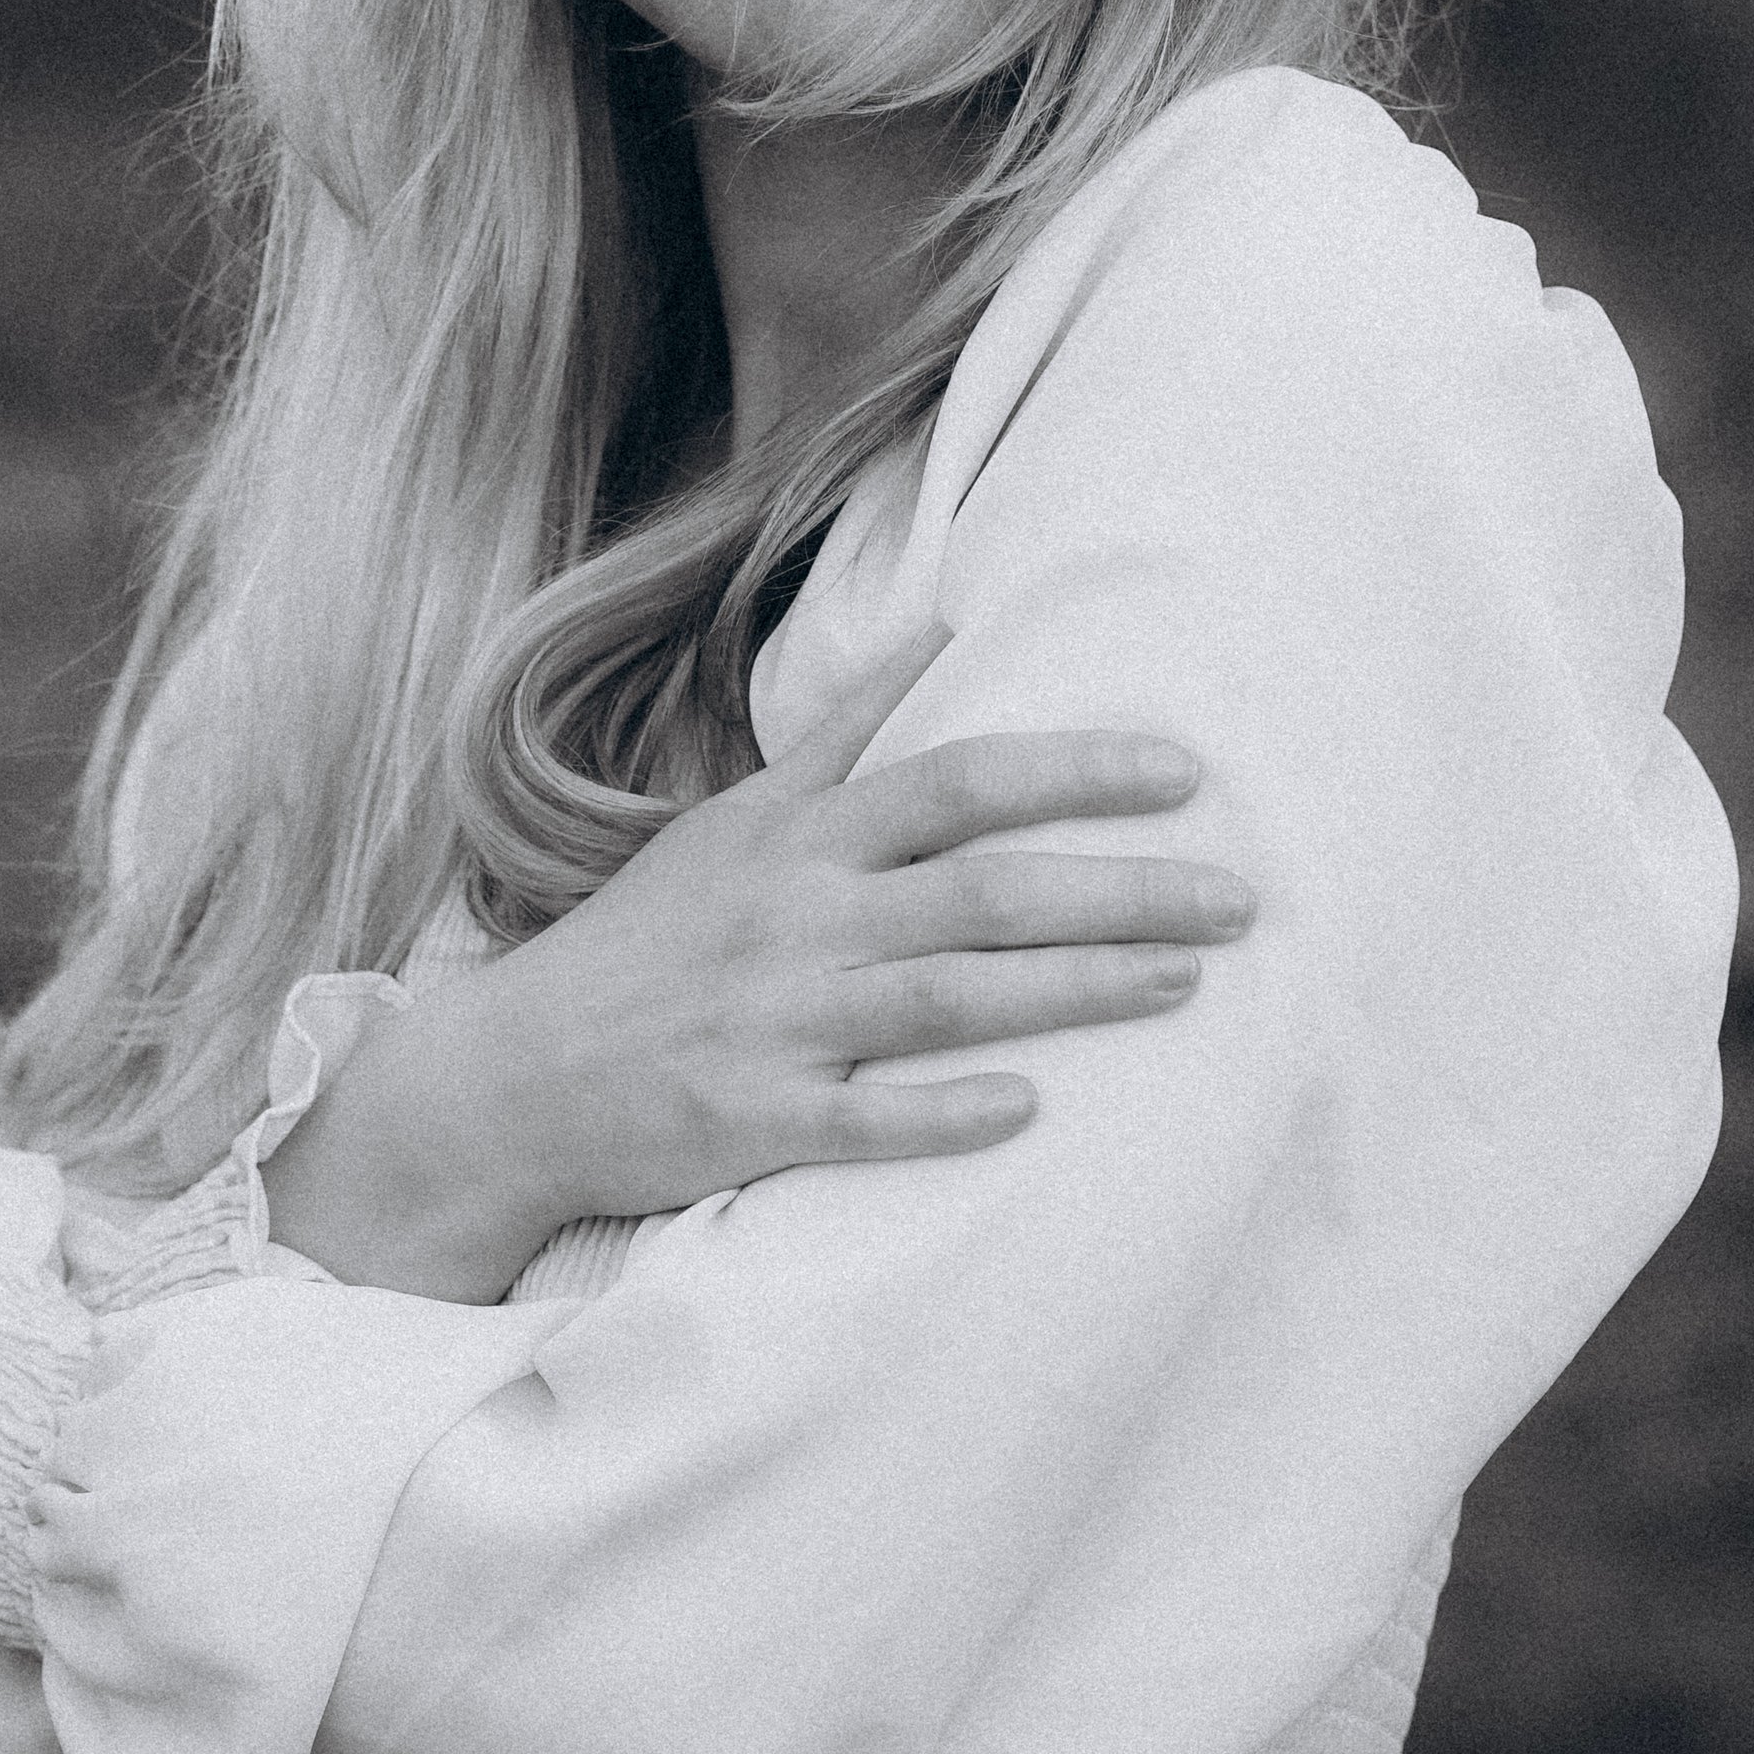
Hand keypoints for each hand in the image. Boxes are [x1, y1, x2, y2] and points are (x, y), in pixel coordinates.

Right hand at [260, 631, 1251, 1299]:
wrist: (514, 1074)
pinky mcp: (753, 1119)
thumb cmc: (647, 942)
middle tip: (1239, 897)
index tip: (1183, 772)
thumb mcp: (732, 818)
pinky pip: (864, 1116)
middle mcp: (799, 917)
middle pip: (984, 889)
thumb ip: (839, 735)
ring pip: (949, 998)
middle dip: (1121, 890)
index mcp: (800, 836)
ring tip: (1185, 985)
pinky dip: (944, 1110)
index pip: (959, 780)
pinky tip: (1030, 1109)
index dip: (1074, 771)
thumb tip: (937, 634)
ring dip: (1076, 991)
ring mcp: (777, 1020)